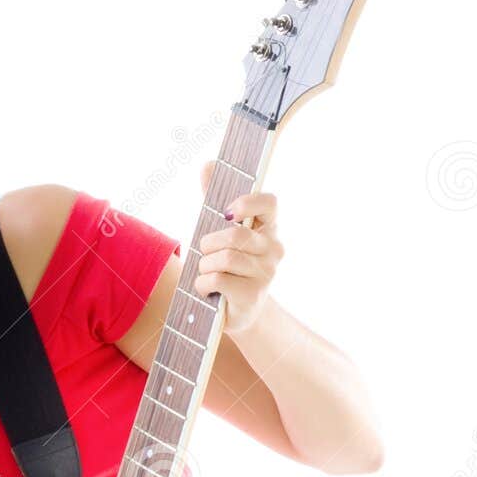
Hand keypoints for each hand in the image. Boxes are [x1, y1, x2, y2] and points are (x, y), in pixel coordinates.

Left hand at [194, 159, 283, 335]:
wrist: (235, 311)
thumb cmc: (226, 266)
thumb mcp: (219, 232)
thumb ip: (214, 200)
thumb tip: (208, 165)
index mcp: (269, 228)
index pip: (270, 203)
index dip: (247, 203)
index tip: (227, 213)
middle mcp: (274, 249)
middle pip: (235, 235)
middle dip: (209, 243)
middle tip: (204, 253)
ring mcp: (266, 273)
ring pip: (224, 258)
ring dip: (204, 266)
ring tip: (206, 273)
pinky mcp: (252, 295)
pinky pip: (217, 279)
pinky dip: (202, 284)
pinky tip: (206, 290)